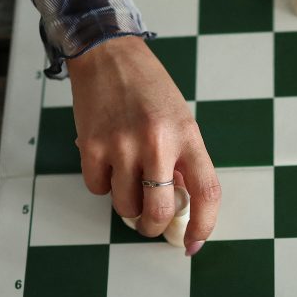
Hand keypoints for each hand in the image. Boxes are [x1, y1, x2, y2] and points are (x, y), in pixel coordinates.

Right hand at [68, 36, 219, 254]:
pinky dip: (102, 184)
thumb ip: (182, 161)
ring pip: (125, 207)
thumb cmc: (148, 88)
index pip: (206, 192)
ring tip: (126, 180)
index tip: (194, 243)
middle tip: (150, 223)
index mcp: (187, 135)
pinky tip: (106, 161)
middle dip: (154, 228)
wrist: (108, 54)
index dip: (204, 225)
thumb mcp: (179, 120)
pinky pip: (97, 188)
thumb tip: (179, 207)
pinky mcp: (91, 145)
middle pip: (159, 211)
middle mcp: (157, 142)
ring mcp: (122, 144)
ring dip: (126, 205)